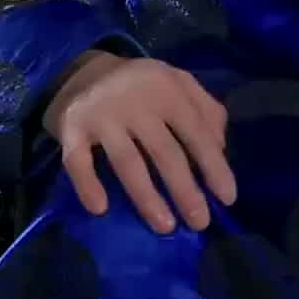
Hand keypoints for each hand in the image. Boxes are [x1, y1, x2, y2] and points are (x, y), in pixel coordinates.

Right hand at [42, 52, 236, 233]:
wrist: (83, 72)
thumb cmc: (142, 87)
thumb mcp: (178, 84)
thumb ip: (206, 109)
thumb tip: (220, 149)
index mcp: (167, 90)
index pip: (196, 131)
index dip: (214, 166)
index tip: (227, 199)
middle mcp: (135, 101)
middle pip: (164, 151)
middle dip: (185, 190)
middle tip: (199, 223)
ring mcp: (102, 115)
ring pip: (127, 161)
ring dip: (147, 198)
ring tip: (165, 226)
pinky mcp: (72, 129)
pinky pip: (78, 161)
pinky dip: (87, 185)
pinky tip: (99, 209)